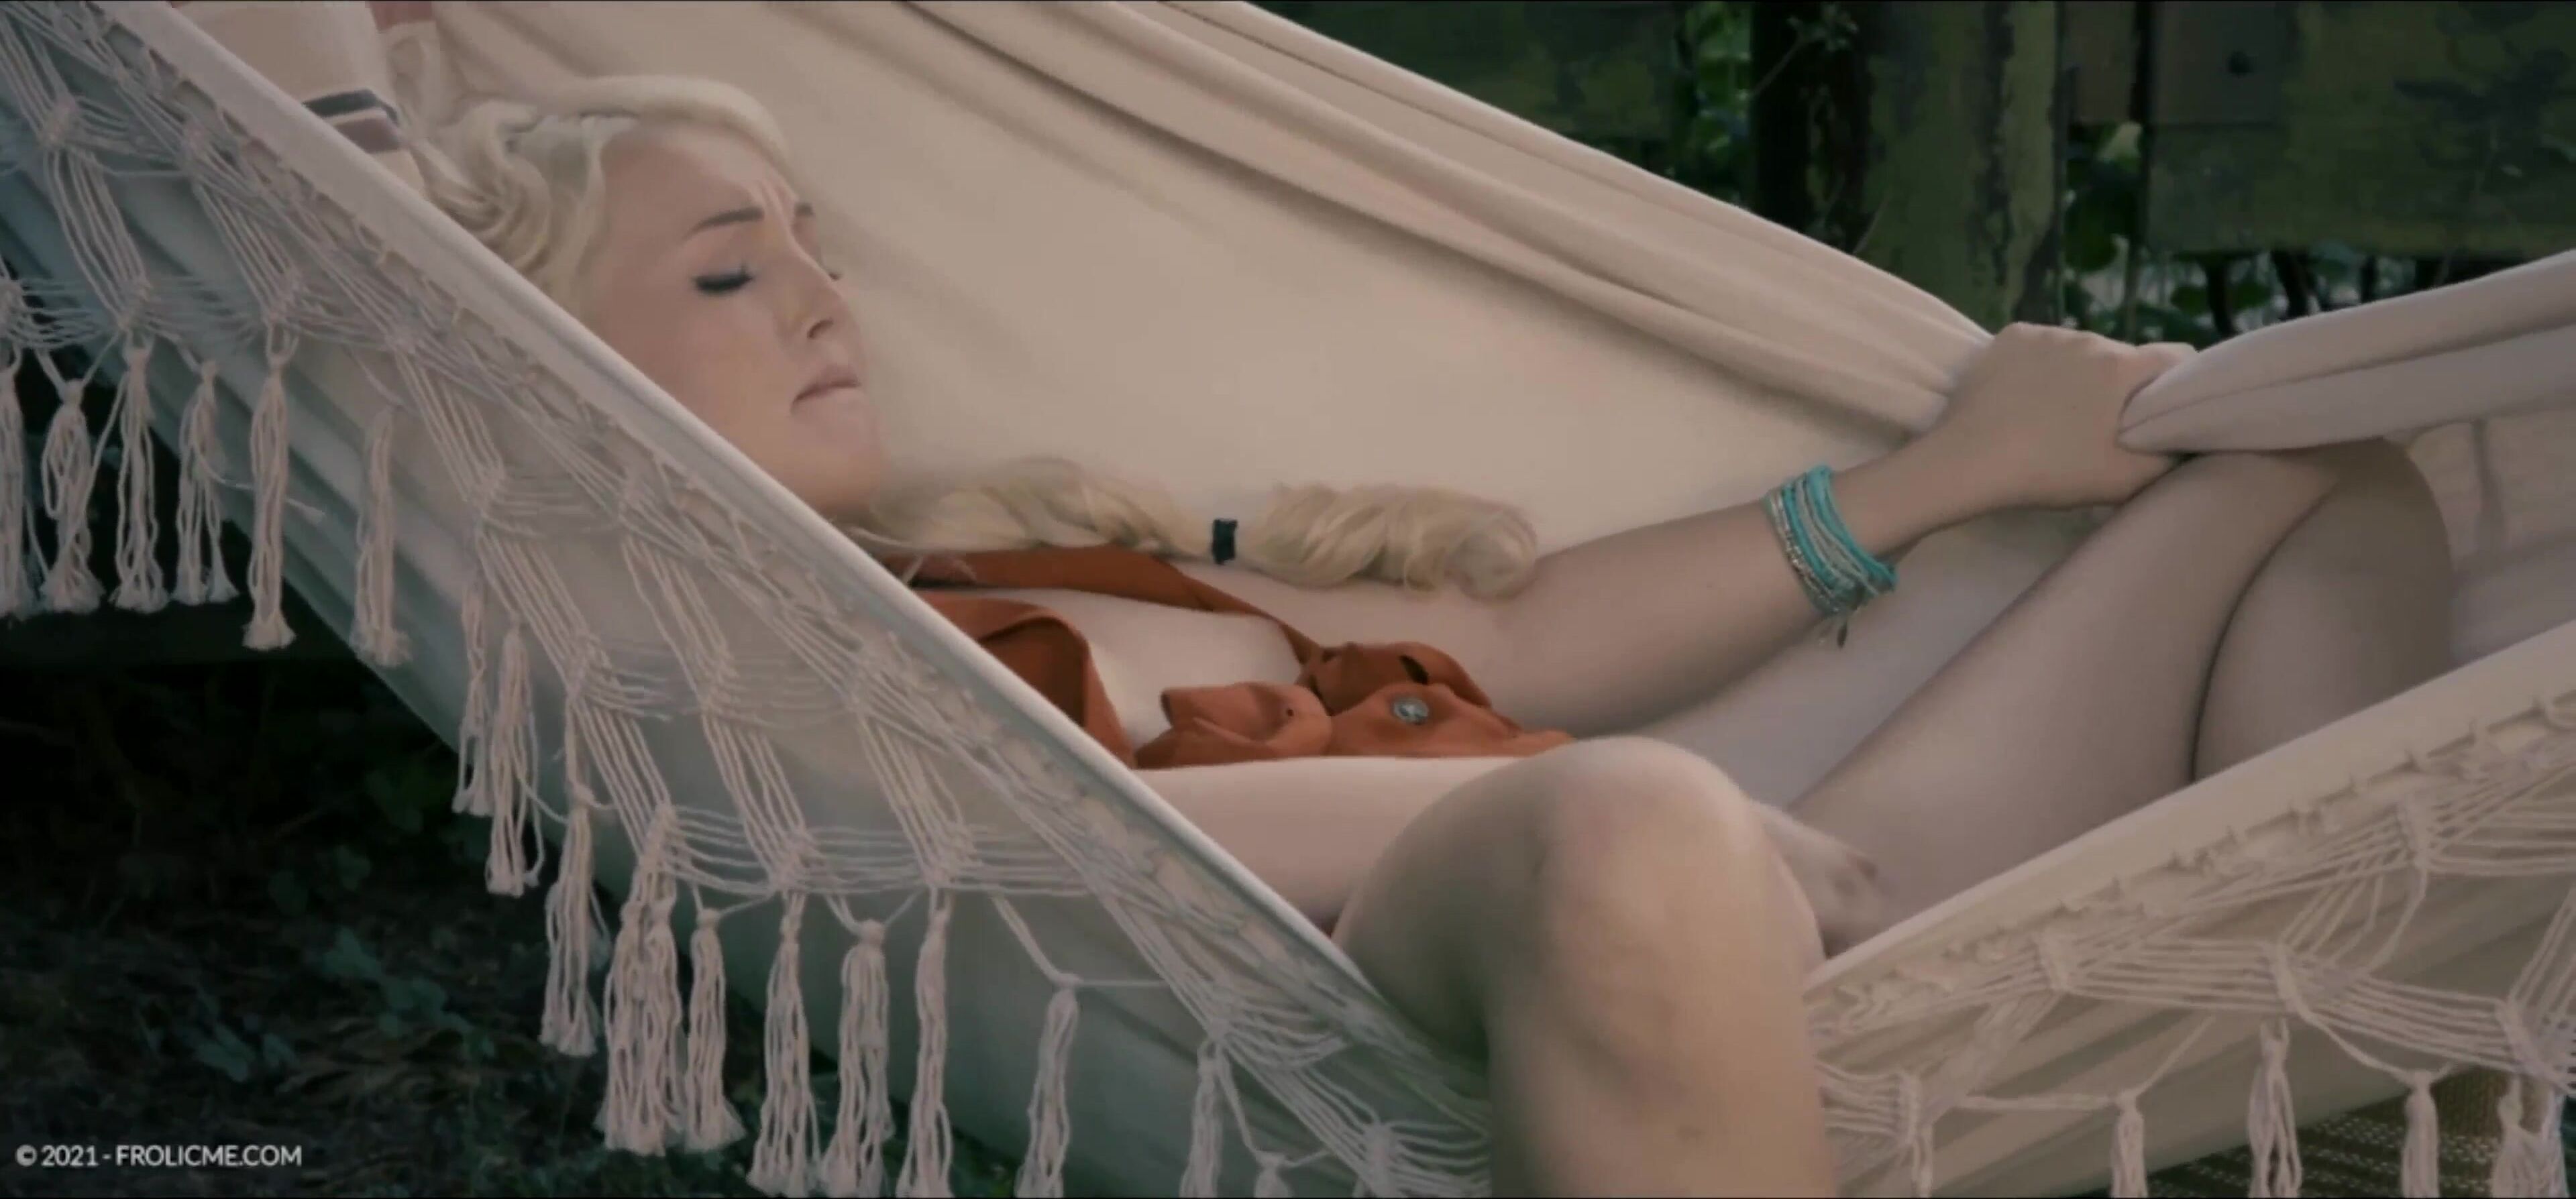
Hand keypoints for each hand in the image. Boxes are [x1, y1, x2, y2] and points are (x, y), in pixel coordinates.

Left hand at [1919, 324, 2193, 510]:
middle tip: (2103, 424)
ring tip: (2058, 413)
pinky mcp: (2008, 337)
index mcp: (2121, 366)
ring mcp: (2045, 333)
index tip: (2168, 408)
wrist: (1967, 461)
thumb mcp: (2124, 479)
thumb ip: (2170, 458)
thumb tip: (2189, 441)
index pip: (2177, 357)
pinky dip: (2041, 365)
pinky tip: (2025, 396)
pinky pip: (2040, 346)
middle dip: (2122, 385)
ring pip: (2080, 350)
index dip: (2180, 382)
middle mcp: (2088, 337)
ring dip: (2080, 374)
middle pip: (2123, 357)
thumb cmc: (2050, 472)